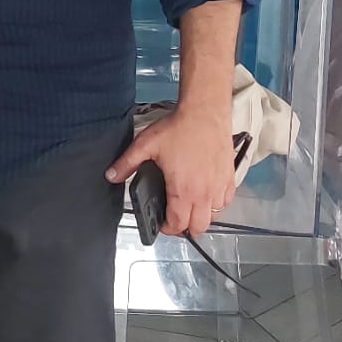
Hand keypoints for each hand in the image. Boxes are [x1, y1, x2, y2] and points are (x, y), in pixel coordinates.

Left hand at [107, 107, 237, 238]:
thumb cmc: (178, 128)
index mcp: (183, 190)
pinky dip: (216, 203)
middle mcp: (204, 194)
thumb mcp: (146, 145)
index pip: (178, 224)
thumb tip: (111, 176)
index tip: (161, 223)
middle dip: (185, 228)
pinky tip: (206, 193)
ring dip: (201, 216)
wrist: (205, 112)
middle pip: (199, 227)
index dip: (168, 229)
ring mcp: (219, 187)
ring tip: (188, 206)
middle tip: (174, 218)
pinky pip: (225, 201)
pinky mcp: (230, 177)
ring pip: (214, 215)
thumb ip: (127, 163)